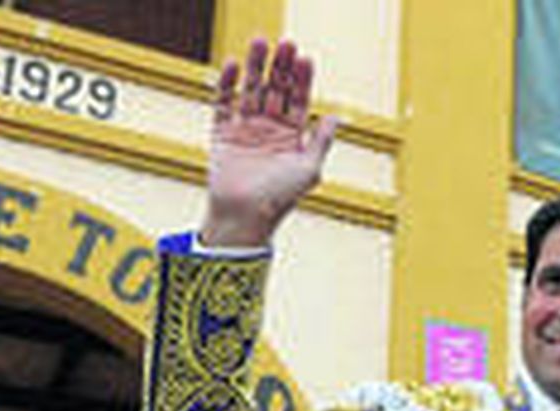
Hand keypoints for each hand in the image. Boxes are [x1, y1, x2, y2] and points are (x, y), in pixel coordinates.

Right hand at [202, 38, 338, 246]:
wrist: (245, 218)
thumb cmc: (281, 199)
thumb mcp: (309, 169)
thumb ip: (320, 141)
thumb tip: (336, 116)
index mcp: (291, 137)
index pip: (298, 100)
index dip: (302, 80)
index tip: (305, 59)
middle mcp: (269, 130)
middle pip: (275, 90)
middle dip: (280, 67)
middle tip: (285, 43)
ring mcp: (245, 130)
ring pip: (250, 90)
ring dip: (256, 67)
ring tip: (260, 43)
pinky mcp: (223, 135)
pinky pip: (223, 104)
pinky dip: (227, 84)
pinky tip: (235, 66)